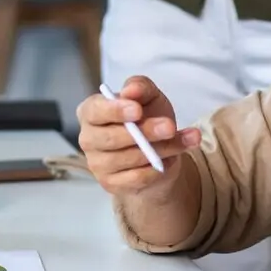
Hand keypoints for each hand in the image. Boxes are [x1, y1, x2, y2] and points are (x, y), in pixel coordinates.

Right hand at [76, 76, 200, 199]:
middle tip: (169, 127)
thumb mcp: (149, 97)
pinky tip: (170, 160)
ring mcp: (97, 164)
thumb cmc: (147, 118)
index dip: (115, 110)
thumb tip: (131, 90)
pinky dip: (157, 169)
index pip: (95, 110)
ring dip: (159, 149)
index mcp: (91, 112)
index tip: (138, 110)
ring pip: (128, 158)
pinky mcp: (111, 184)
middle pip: (111, 138)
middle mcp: (88, 139)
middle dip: (144, 132)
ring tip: (181, 140)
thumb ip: (140, 87)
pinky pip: (136, 178)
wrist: (158, 152)